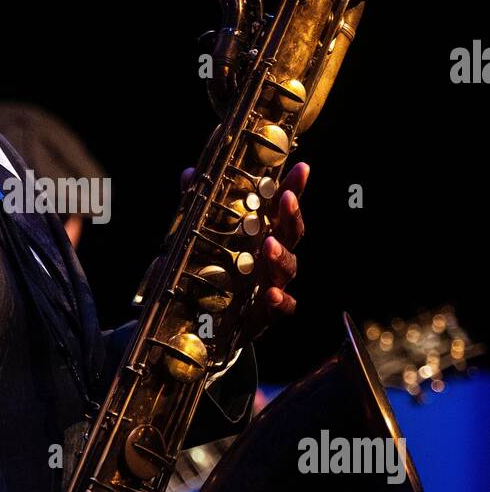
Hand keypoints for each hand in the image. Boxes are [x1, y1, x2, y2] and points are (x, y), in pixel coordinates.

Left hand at [180, 160, 308, 338]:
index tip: (301, 168)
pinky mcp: (266, 314)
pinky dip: (280, 301)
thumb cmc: (212, 273)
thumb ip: (199, 208)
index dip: (293, 188)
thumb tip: (189, 174)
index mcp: (260, 235)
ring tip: (270, 245)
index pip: (280, 209)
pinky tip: (270, 294)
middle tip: (287, 199)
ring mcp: (272, 284)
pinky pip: (283, 308)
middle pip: (291, 234)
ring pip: (288, 269)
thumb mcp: (201, 238)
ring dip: (281, 255)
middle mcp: (271, 258)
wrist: (204, 323)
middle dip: (292, 216)